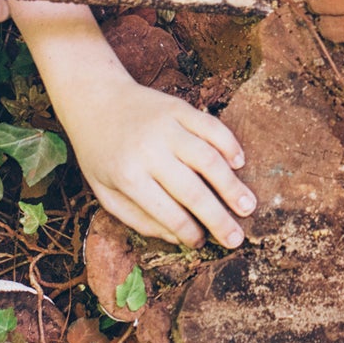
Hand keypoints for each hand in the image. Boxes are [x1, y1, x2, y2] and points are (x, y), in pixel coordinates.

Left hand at [68, 75, 258, 249]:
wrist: (95, 99)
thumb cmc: (100, 153)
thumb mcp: (105, 192)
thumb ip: (138, 218)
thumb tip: (177, 238)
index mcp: (128, 177)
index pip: (168, 213)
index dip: (189, 233)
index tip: (202, 243)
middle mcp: (149, 151)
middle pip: (193, 191)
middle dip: (218, 219)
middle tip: (237, 238)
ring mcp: (167, 127)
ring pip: (209, 160)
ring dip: (232, 186)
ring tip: (248, 206)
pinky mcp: (180, 108)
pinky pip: (212, 128)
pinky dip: (229, 146)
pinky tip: (239, 164)